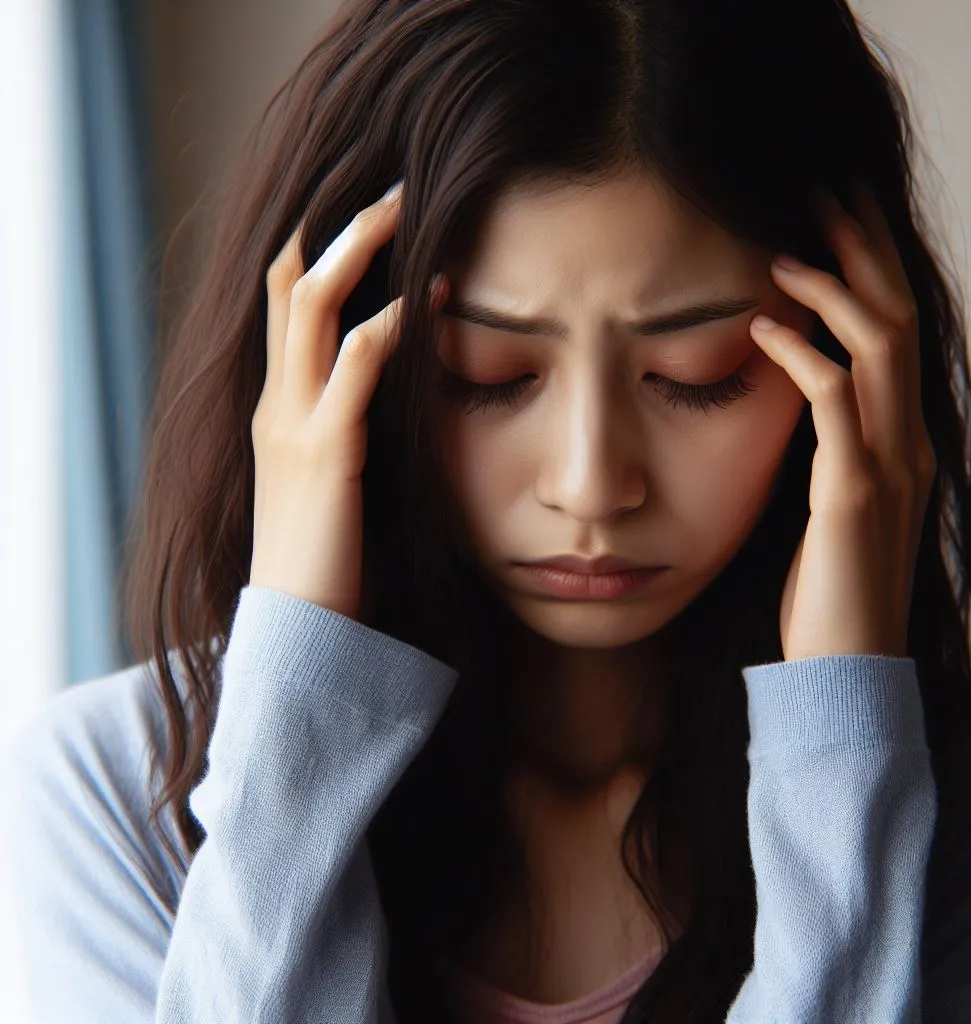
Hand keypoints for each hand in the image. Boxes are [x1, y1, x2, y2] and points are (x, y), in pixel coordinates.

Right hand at [249, 181, 447, 619]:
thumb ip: (355, 429)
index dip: (323, 247)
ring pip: (311, 307)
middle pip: (291, 282)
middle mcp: (278, 402)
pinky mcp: (326, 453)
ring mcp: (295, 423)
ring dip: (358, 250)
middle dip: (340, 226)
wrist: (302, 627)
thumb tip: (403, 391)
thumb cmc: (332, 557)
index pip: (288, 302)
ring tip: (408, 207)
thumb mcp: (337, 478)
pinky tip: (426, 299)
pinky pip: (353, 370)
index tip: (375, 211)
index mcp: (282, 406)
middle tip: (398, 185)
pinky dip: (388, 327)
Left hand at [748, 181, 935, 660]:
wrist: (847, 664)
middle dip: (863, 250)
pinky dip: (802, 356)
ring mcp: (891, 465)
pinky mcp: (855, 495)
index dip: (873, 267)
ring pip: (880, 347)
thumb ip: (828, 446)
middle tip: (822, 192)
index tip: (835, 216)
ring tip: (784, 249)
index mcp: (903, 438)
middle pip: (899, 318)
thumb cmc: (830, 585)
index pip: (897, 330)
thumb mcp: (834, 501)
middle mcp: (909, 440)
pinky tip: (763, 327)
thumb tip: (791, 390)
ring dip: (834, 289)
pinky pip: (835, 404)